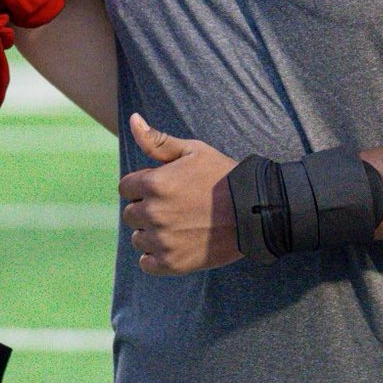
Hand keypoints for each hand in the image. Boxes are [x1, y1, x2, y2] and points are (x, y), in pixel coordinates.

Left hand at [118, 113, 240, 275]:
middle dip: (146, 209)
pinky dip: (155, 258)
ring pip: (138, 238)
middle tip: (174, 208)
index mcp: (153, 183)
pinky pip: (147, 263)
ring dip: (150, 233)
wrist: (257, 212)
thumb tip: (133, 119)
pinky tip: (172, 247)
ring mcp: (163, 240)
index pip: (126, 188)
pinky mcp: (174, 263)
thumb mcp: (192, 151)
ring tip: (177, 227)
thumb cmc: (223, 176)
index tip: (164, 189)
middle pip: (130, 213)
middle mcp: (154, 212)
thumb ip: (157, 140)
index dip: (143, 187)